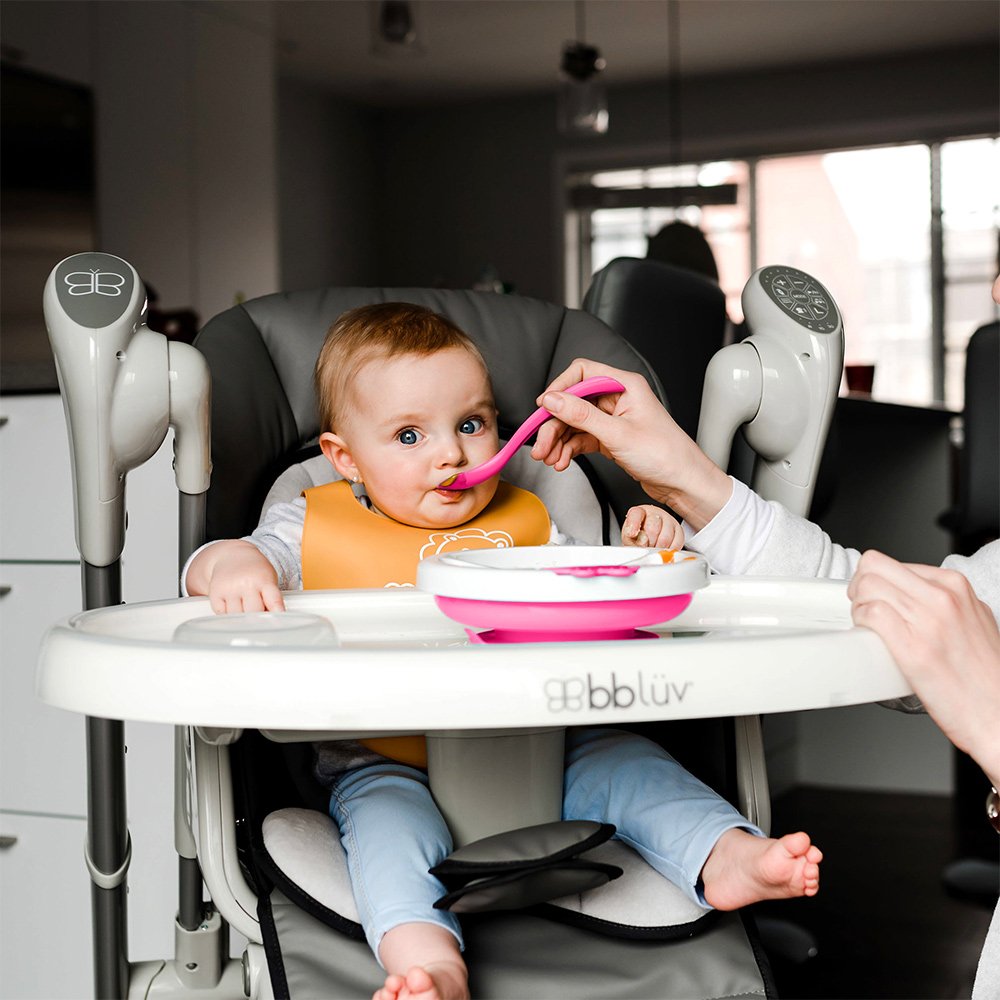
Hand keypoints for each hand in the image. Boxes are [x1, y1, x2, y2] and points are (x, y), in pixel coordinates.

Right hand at [186, 539, 285, 613]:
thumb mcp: (269, 578)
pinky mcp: (215, 593)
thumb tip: (271, 619)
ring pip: (237, 616)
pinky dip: (228, 614)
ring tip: (245, 606)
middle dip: (257, 616)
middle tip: (258, 612)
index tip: (278, 621)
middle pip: (254, 612)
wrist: (232, 556)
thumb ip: (272, 598)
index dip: (277, 613)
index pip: (274, 601)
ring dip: (241, 617)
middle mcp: (246, 584)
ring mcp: (230, 589)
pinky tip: (233, 605)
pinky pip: (222, 614)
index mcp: (264, 580)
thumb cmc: (255, 571)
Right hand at [531, 359, 731, 530]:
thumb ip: (582, 416)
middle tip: (541, 445)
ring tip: (550, 458)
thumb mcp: (618, 434)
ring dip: (558, 440)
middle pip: (573, 402)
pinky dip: (569, 449)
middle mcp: (617, 398)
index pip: (581, 373)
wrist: (683, 482)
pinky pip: (581, 438)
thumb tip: (553, 400)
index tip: (543, 408)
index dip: (560, 389)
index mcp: (624, 385)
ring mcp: (613, 419)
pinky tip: (563, 460)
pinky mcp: (610, 437)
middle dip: (554, 424)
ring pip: (574, 423)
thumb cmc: (666, 455)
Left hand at [621, 505, 684, 549]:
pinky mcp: (678, 530)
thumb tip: (641, 542)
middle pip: (653, 528)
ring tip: (653, 548)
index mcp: (638, 512)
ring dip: (658, 548)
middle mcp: (654, 513)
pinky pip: (676, 543)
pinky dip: (669, 550)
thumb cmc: (637, 539)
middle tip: (645, 547)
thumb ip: (632, 539)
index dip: (634, 525)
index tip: (632, 534)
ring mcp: (668, 520)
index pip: (636, 514)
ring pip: (665, 538)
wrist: (648, 541)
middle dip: (648, 543)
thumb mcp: (629, 539)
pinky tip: (663, 549)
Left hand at [849, 549, 999, 785]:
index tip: (874, 598)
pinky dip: (861, 622)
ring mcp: (928, 621)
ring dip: (857, 606)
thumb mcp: (973, 618)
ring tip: (868, 625)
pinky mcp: (914, 648)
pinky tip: (870, 636)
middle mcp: (942, 597)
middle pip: (873, 567)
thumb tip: (909, 593)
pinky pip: (871, 614)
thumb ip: (943, 600)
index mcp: (954, 586)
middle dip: (859, 587)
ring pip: (867, 586)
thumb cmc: (984, 673)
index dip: (872, 580)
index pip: (889, 563)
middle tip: (863, 608)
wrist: (997, 712)